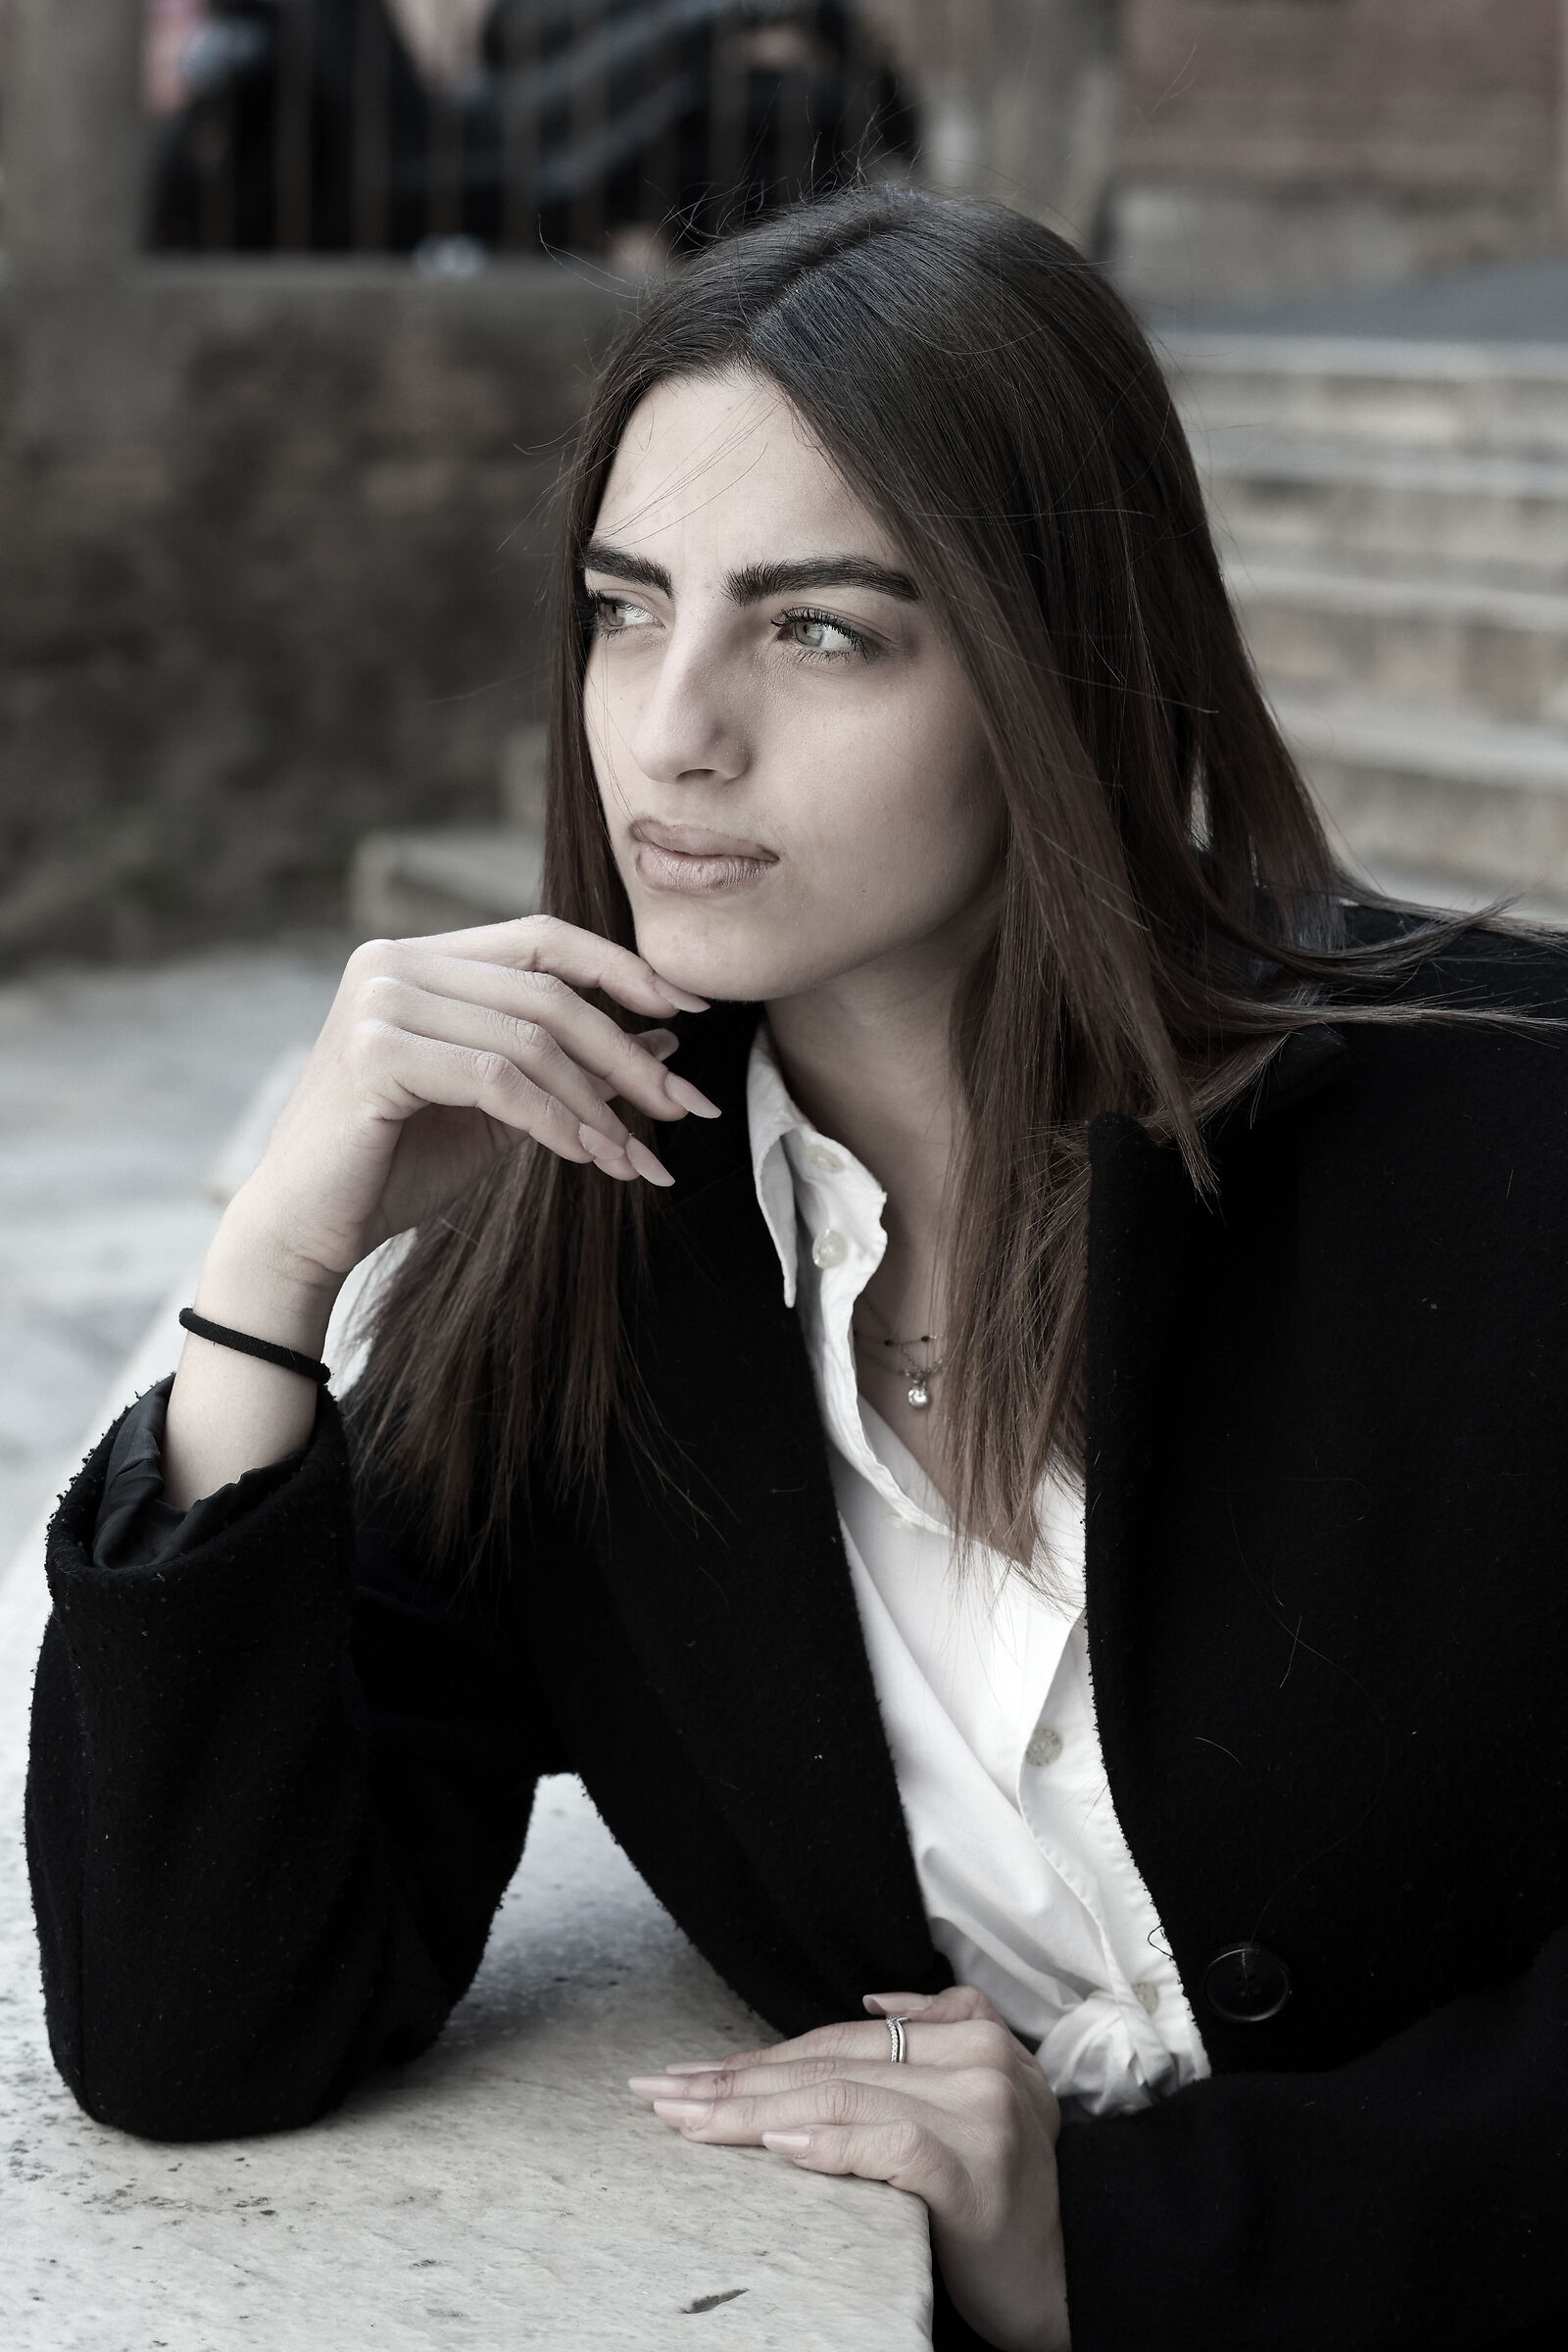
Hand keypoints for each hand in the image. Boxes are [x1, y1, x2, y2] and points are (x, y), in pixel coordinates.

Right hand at [162, 917, 716, 1509]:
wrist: (305, 1229)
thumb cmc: (396, 1165)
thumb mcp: (502, 1106)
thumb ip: (567, 1062)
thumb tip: (664, 1033)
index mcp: (419, 958)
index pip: (543, 938)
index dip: (622, 969)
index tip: (692, 1010)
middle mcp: (392, 961)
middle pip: (548, 992)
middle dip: (628, 1054)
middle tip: (685, 1106)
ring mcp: (378, 1000)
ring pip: (531, 1038)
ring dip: (599, 1103)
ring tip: (637, 1156)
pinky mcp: (374, 1052)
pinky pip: (498, 1080)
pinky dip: (554, 1121)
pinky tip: (588, 1157)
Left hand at [629, 1985, 1068, 2351]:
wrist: (1073, 2277)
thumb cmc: (1006, 2198)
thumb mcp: (978, 2104)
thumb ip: (932, 2045)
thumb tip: (871, 2007)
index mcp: (972, 2034)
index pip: (841, 2042)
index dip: (761, 2057)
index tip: (690, 2074)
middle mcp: (979, 2060)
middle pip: (830, 2065)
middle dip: (734, 2081)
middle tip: (661, 2093)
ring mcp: (980, 2111)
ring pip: (842, 2097)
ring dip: (750, 2111)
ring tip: (688, 2120)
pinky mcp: (976, 2169)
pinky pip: (886, 2144)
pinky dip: (826, 2142)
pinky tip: (775, 2144)